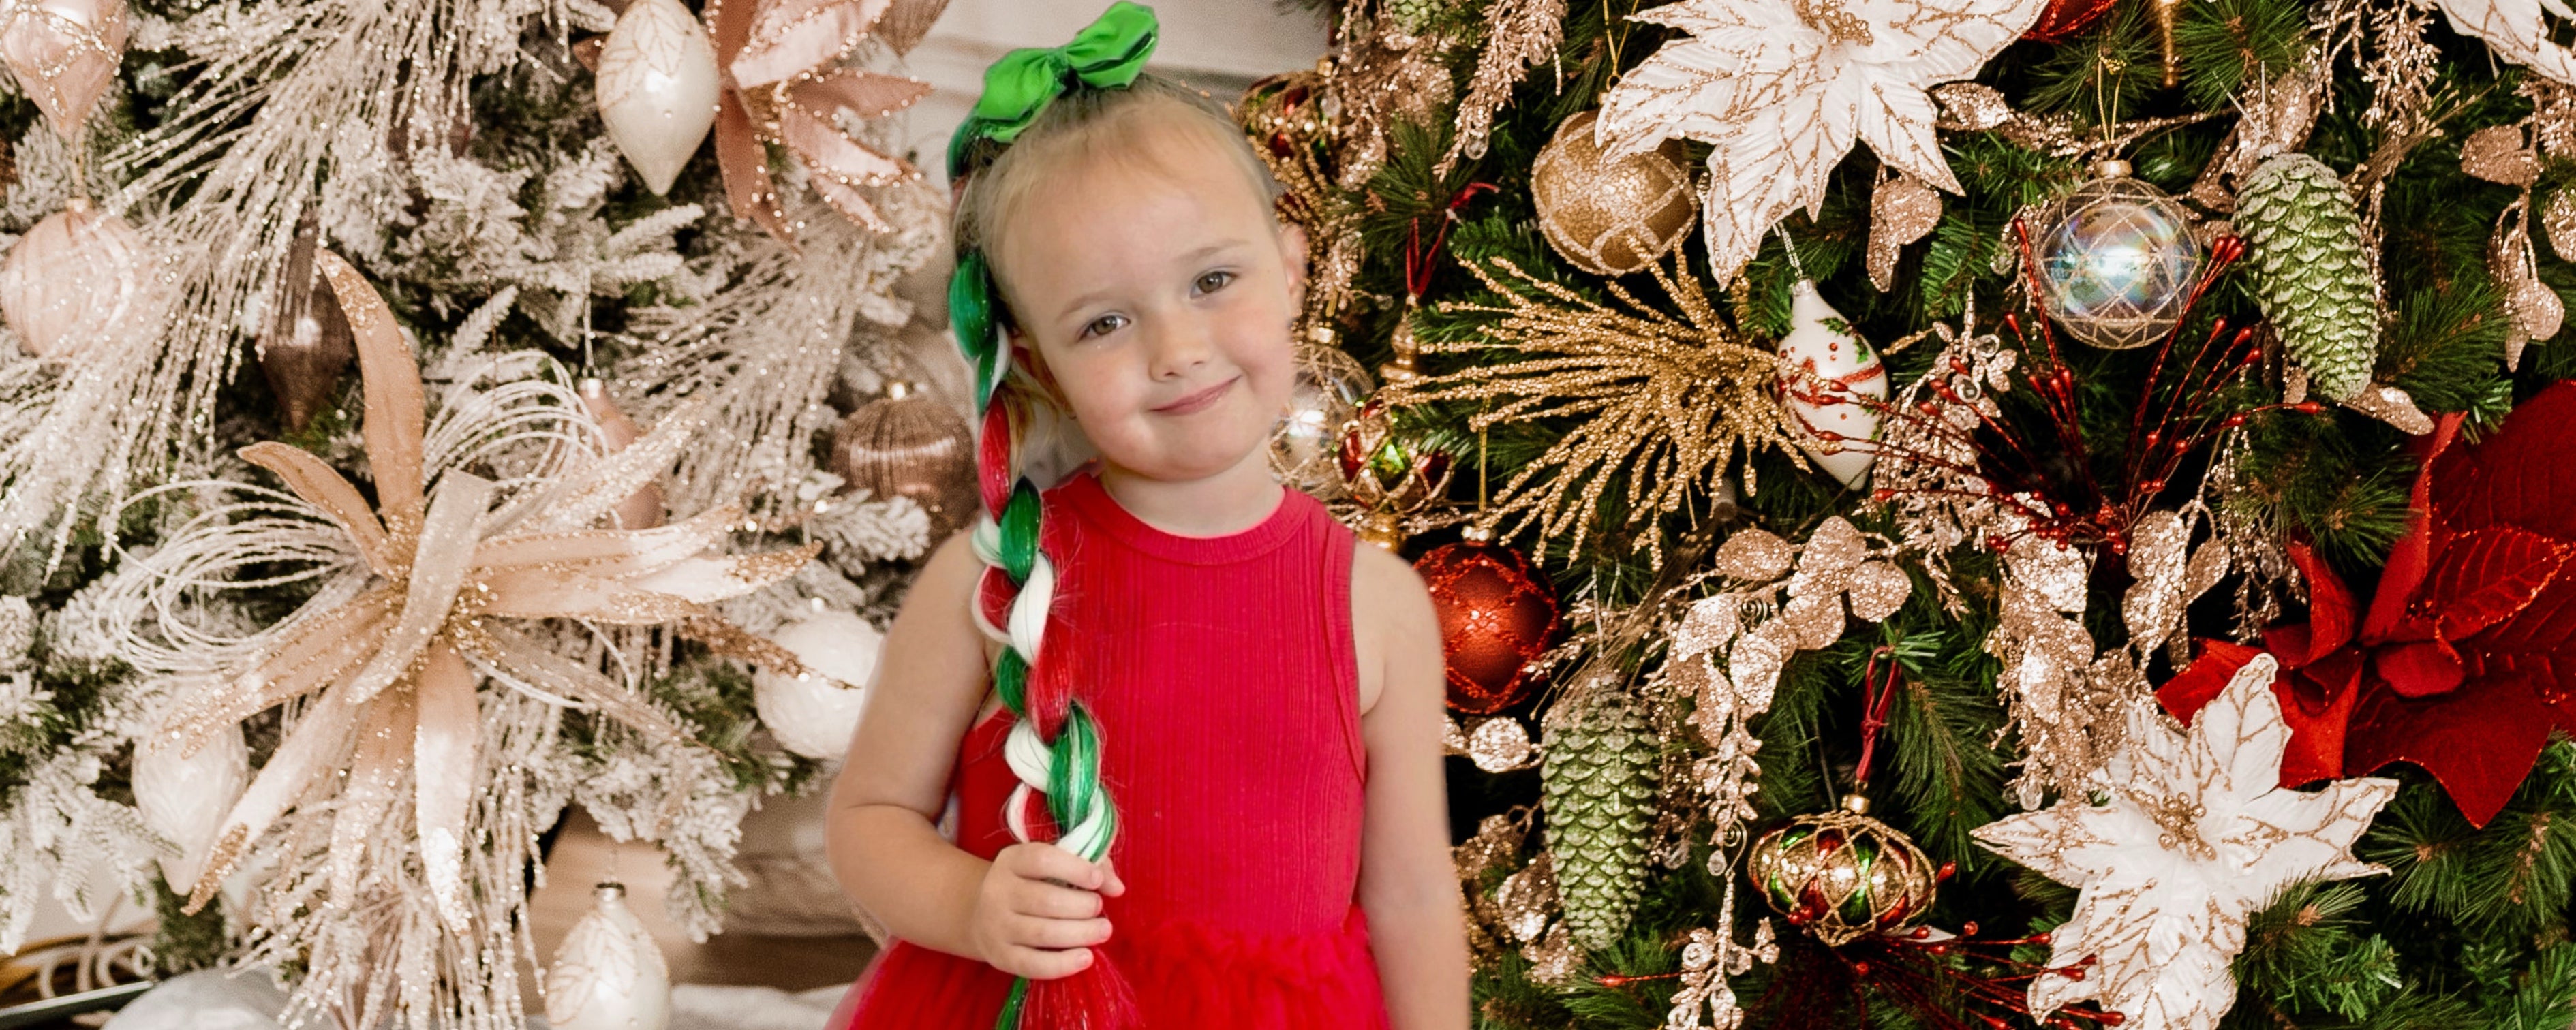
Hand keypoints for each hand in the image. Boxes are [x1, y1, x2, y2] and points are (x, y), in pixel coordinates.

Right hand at [969, 842, 1127, 978]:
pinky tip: (1086, 958)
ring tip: (1103, 930)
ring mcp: (996, 926)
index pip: (1042, 859)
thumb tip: (1117, 888)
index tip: (1097, 880)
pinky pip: (1033, 964)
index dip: (1075, 869)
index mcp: (1012, 860)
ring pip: (1042, 932)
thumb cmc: (1032, 884)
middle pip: (1046, 900)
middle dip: (1082, 906)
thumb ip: (1089, 867)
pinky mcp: (1000, 956)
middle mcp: (998, 891)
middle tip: (1099, 908)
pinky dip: (1063, 964)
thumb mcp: (1052, 865)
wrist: (982, 915)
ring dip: (1081, 933)